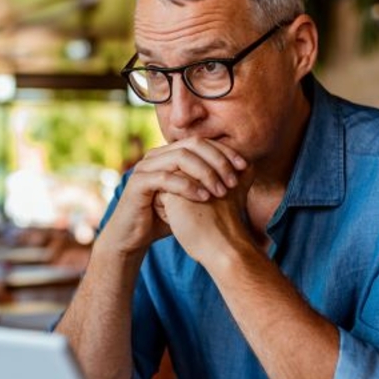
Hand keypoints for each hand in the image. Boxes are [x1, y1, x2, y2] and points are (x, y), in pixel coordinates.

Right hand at [99, 138, 246, 258]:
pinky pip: (166, 178)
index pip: (202, 142)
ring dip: (205, 172)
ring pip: (180, 158)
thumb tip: (244, 175)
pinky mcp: (138, 183)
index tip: (244, 166)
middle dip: (217, 160)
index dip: (224, 151)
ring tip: (221, 190)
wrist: (133, 236)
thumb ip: (210, 183)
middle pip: (193, 144)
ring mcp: (145, 167)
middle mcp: (156, 155)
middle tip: (234, 180)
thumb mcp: (191, 198)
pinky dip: (187, 186)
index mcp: (169, 154)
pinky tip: (204, 198)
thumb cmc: (164, 217)